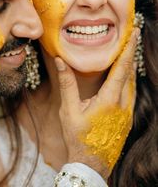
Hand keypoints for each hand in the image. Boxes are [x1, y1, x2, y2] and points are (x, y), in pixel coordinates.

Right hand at [55, 28, 138, 179]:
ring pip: (132, 83)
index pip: (121, 68)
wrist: (91, 164)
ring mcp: (127, 112)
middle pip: (130, 72)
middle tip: (132, 35)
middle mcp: (123, 104)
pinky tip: (123, 76)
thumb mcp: (69, 110)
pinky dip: (128, 79)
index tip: (135, 33)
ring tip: (127, 51)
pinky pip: (130, 93)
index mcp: (109, 100)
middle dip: (131, 52)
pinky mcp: (127, 118)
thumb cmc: (78, 137)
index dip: (128, 49)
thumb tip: (61, 61)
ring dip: (130, 65)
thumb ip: (67, 84)